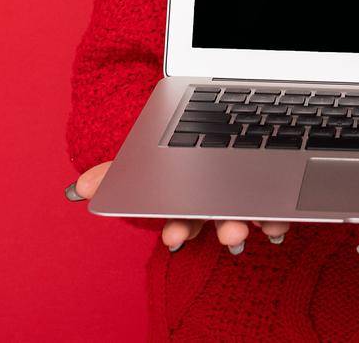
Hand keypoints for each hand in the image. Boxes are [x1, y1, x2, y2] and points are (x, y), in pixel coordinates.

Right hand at [65, 161, 290, 253]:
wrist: (215, 119)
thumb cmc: (177, 153)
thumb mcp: (148, 157)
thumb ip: (117, 174)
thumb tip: (77, 190)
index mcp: (187, 200)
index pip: (182, 219)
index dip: (179, 229)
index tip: (175, 238)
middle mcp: (217, 204)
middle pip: (223, 220)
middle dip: (226, 229)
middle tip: (231, 234)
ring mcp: (246, 200)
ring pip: (254, 214)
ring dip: (260, 221)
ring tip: (262, 220)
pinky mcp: (274, 193)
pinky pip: (281, 206)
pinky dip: (281, 212)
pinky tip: (280, 215)